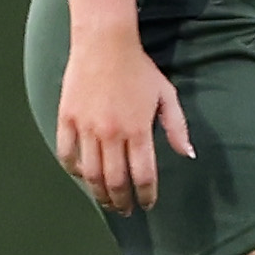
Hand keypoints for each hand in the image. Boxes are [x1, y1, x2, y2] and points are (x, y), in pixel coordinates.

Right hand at [53, 33, 191, 213]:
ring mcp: (86, 127)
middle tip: (125, 210)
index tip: (147, 204)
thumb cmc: (139, 69)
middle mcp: (111, 133)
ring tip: (106, 201)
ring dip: (99, 193)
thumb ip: (176, 127)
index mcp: (138, 130)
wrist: (105, 44)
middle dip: (121, 201)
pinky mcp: (67, 119)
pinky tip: (83, 175)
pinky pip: (66, 153)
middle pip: (115, 180)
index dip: (146, 195)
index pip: (143, 175)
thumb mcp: (166, 95)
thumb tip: (188, 154)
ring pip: (90, 173)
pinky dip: (74, 169)